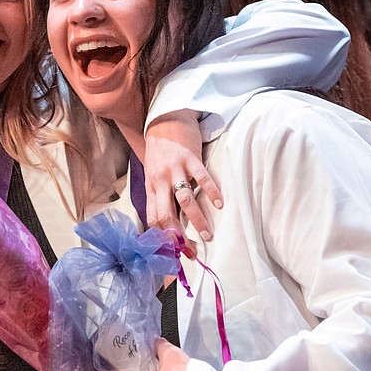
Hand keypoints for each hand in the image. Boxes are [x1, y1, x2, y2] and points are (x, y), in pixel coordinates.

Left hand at [143, 110, 221, 246]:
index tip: (177, 251)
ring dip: (196, 219)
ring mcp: (175, 168)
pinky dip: (211, 192)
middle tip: (192, 250)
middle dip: (179, 236)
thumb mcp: (154, 174)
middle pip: (166, 214)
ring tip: (207, 233)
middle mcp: (160, 180)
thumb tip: (168, 223)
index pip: (154, 218)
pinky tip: (219, 204)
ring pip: (184, 200)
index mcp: (151, 186)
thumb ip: (160, 195)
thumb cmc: (160, 150)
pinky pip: (202, 178)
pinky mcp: (190, 157)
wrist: (164, 119)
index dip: (165, 237)